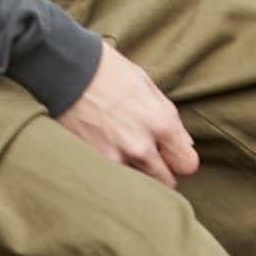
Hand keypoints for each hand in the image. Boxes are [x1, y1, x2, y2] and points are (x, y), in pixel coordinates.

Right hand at [56, 41, 198, 188]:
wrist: (67, 70)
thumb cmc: (109, 70)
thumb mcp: (147, 84)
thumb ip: (168, 116)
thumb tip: (184, 143)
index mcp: (161, 122)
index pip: (187, 164)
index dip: (181, 159)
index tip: (172, 153)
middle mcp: (142, 146)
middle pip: (167, 182)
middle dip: (162, 171)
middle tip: (150, 154)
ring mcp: (116, 158)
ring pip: (141, 184)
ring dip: (139, 174)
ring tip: (126, 152)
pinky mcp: (94, 163)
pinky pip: (115, 179)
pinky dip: (116, 172)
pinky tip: (108, 152)